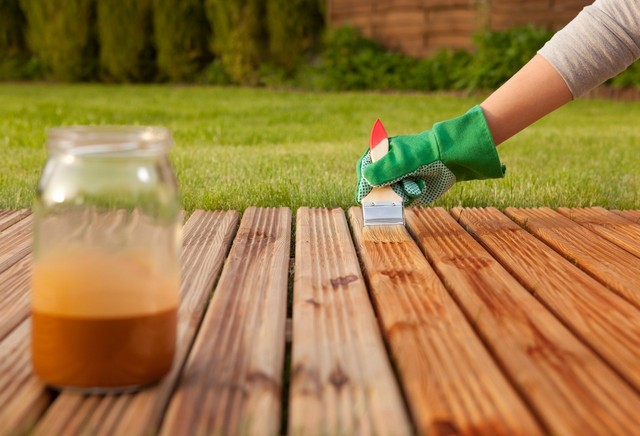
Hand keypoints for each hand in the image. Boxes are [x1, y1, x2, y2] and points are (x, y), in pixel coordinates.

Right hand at [355, 105, 504, 205]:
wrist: (451, 158)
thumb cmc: (423, 155)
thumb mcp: (400, 161)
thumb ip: (382, 170)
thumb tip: (366, 181)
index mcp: (381, 152)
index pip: (364, 168)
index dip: (363, 182)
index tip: (363, 196)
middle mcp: (388, 165)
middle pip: (375, 185)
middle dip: (386, 191)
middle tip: (397, 191)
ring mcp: (399, 177)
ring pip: (389, 194)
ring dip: (401, 193)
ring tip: (415, 185)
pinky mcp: (409, 187)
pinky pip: (402, 199)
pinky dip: (410, 196)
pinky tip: (420, 187)